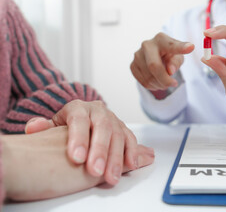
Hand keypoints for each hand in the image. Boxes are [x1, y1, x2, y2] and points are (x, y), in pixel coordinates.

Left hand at [24, 100, 144, 184]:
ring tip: (111, 177)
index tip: (76, 158)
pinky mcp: (123, 128)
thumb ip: (42, 127)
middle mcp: (98, 110)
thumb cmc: (65, 128)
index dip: (78, 138)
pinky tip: (131, 165)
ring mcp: (113, 119)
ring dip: (117, 157)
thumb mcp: (51, 126)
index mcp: (77, 108)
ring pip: (118, 134)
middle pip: (102, 127)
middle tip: (95, 171)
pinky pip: (130, 138)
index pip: (79, 120)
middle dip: (100, 150)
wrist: (81, 121)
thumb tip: (33, 128)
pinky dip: (132, 152)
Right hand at [131, 32, 193, 90]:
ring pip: (148, 77)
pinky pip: (143, 82)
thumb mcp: (178, 56)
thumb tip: (170, 70)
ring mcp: (137, 55)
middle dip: (164, 79)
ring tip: (166, 82)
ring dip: (160, 85)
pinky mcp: (132, 65)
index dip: (181, 47)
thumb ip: (176, 61)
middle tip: (173, 84)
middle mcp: (147, 45)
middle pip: (154, 66)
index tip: (191, 47)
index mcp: (161, 39)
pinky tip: (157, 82)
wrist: (155, 56)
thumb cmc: (169, 55)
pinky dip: (152, 86)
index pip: (172, 45)